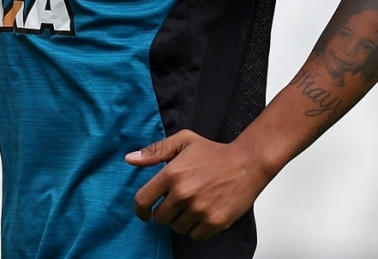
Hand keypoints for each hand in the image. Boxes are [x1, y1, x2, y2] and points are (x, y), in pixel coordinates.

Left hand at [125, 130, 271, 240]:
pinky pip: (195, 236)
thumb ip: (155, 151)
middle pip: (160, 218)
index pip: (143, 200)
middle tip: (176, 204)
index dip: (140, 210)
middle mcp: (183, 193)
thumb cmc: (215, 152)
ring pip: (177, 228)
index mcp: (171, 174)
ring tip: (192, 206)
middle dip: (164, 212)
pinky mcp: (215, 221)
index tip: (143, 213)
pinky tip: (202, 214)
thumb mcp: (183, 141)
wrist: (247, 163)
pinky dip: (196, 229)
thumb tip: (130, 159)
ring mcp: (199, 209)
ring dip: (181, 220)